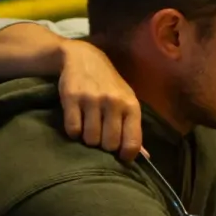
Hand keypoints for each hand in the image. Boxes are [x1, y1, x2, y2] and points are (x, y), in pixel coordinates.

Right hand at [56, 39, 142, 160]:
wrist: (84, 58)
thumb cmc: (110, 85)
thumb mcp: (127, 101)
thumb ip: (133, 127)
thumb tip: (143, 156)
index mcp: (131, 105)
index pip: (132, 142)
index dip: (126, 155)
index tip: (120, 156)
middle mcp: (114, 102)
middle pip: (109, 144)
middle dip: (104, 146)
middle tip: (101, 137)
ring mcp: (92, 100)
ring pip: (90, 139)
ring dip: (88, 139)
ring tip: (89, 128)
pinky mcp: (72, 98)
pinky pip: (73, 129)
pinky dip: (74, 132)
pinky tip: (77, 122)